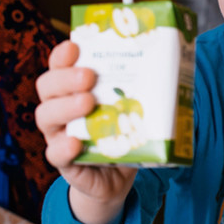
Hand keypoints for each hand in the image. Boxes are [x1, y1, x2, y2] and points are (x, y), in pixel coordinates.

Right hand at [35, 40, 135, 223]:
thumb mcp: (132, 108)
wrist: (116, 177)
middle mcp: (60, 108)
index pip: (59, 66)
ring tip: (88, 103)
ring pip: (45, 116)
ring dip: (65, 107)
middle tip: (89, 76)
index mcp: (74, 89)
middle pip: (47, 86)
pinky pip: (55, 154)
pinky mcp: (65, 163)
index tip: (75, 46)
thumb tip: (178, 64)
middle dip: (66, 77)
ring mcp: (58, 135)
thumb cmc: (122, 133)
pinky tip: (76, 142)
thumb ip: (143, 88)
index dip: (62, 55)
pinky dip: (64, 147)